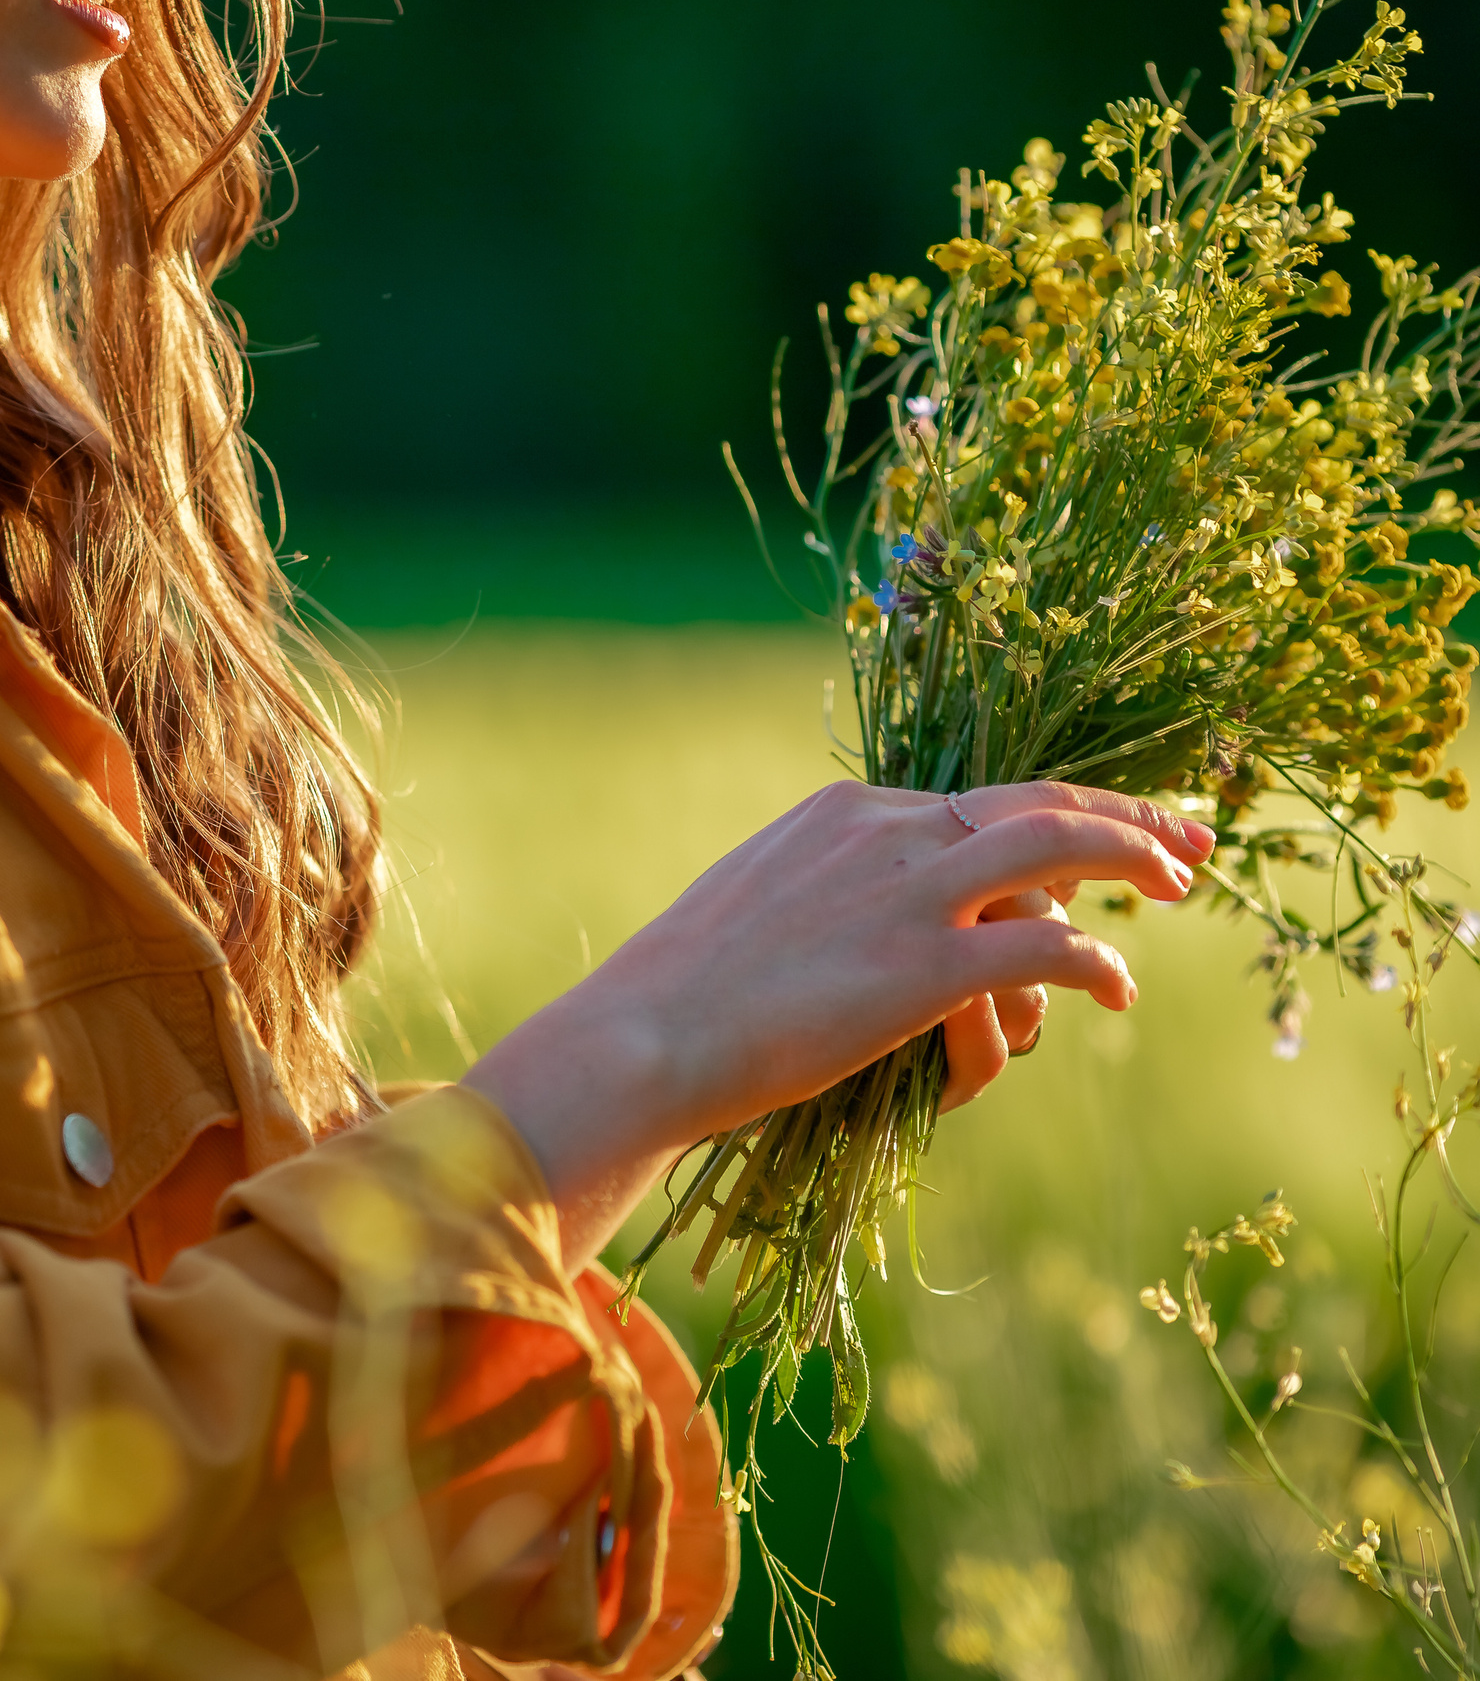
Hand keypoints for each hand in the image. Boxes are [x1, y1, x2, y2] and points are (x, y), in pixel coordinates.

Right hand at [462, 781, 1212, 1268]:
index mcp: (844, 813)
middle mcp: (888, 834)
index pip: (977, 799)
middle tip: (1187, 836)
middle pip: (1038, 801)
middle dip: (1125, 814)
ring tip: (1175, 890)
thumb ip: (820, 893)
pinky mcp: (928, 967)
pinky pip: (1051, 948)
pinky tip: (1118, 989)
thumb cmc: (682, 995)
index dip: (1054, 810)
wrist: (648, 1038)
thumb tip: (853, 920)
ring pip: (1062, 848)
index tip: (1099, 825)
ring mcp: (912, 896)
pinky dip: (1100, 963)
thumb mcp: (754, 906)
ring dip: (1134, 861)